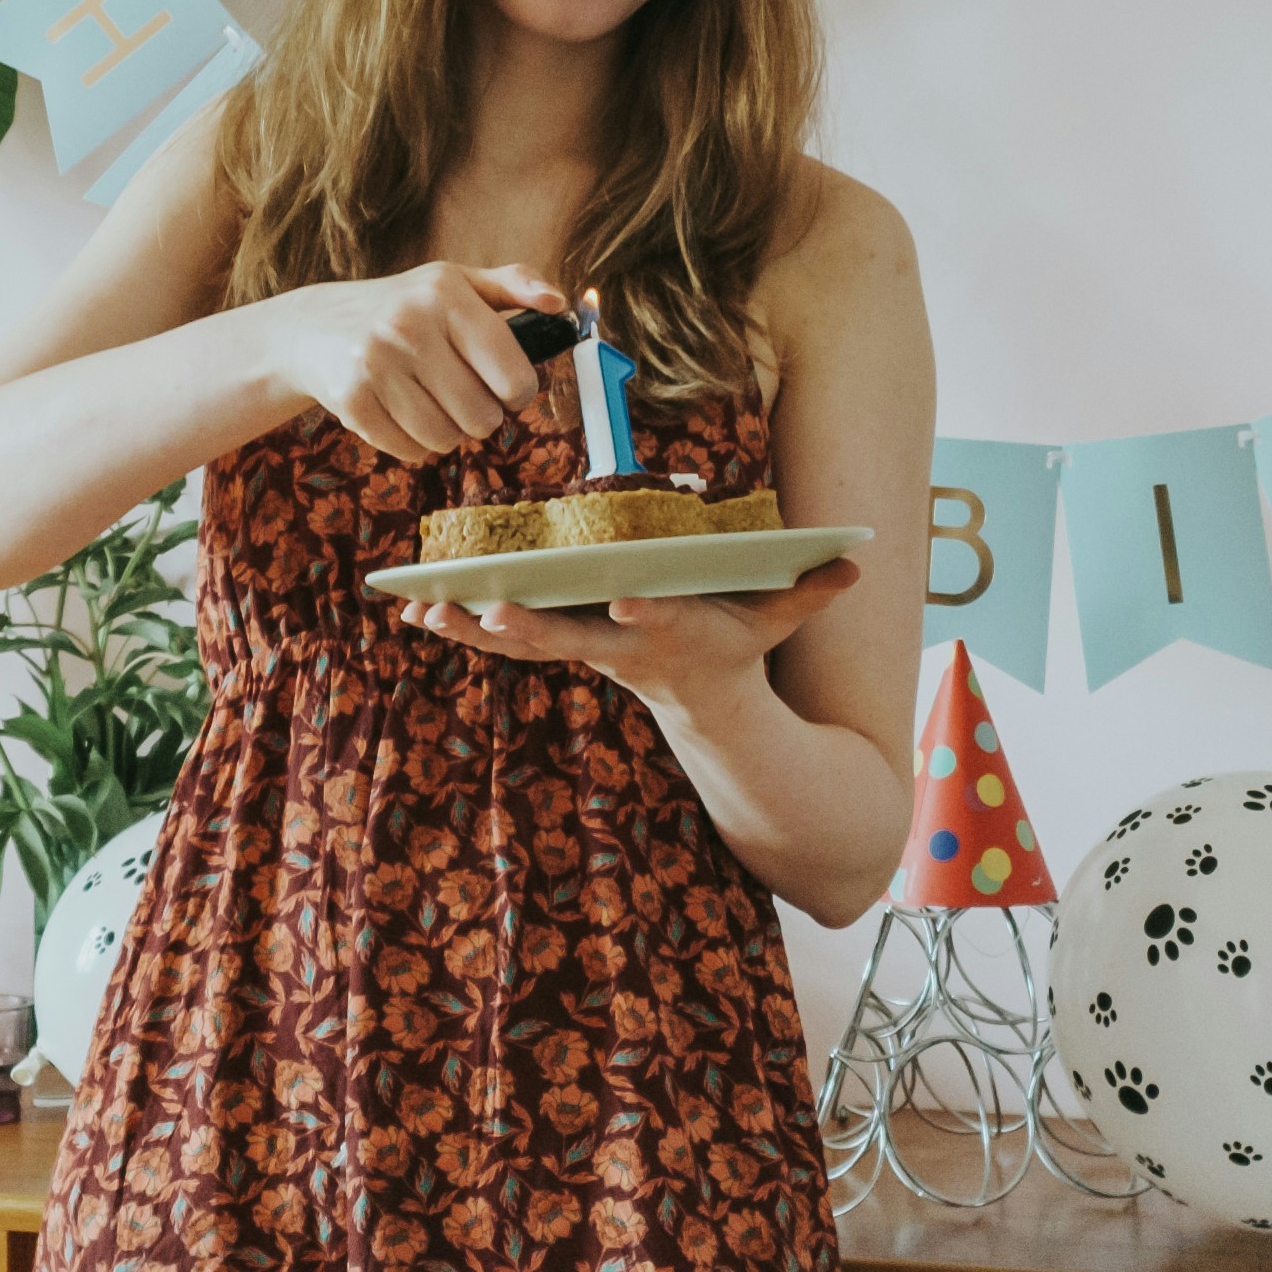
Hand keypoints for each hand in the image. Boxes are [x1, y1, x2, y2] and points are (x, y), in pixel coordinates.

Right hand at [262, 261, 567, 463]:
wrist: (315, 327)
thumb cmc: (404, 306)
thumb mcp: (455, 282)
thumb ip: (513, 284)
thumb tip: (559, 302)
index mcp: (446, 294)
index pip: (513, 376)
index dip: (518, 391)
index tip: (504, 384)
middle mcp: (409, 327)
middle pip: (483, 418)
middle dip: (480, 414)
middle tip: (460, 394)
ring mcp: (377, 365)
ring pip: (447, 440)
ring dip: (447, 431)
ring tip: (429, 401)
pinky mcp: (352, 401)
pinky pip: (411, 452)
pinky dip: (414, 443)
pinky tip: (399, 411)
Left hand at [408, 556, 864, 716]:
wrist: (704, 707)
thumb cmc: (737, 647)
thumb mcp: (777, 622)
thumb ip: (811, 590)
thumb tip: (856, 564)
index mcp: (671, 634)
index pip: (655, 621)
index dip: (643, 613)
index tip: (624, 602)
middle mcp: (619, 646)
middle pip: (568, 639)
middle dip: (529, 627)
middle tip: (488, 610)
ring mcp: (582, 651)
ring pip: (519, 643)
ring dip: (469, 628)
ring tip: (423, 610)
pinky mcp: (558, 647)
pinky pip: (500, 639)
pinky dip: (458, 625)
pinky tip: (415, 610)